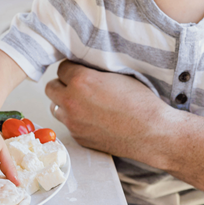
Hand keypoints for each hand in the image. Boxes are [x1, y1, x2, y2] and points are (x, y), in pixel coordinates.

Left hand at [45, 60, 168, 159]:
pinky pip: (67, 124)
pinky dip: (74, 119)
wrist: (153, 133)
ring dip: (63, 103)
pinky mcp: (77, 136)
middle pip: (50, 87)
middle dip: (62, 84)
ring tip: (81, 102)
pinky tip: (91, 118)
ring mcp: (72, 122)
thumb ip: (94, 70)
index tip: (79, 70)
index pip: (61, 68)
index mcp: (81, 81)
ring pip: (54, 107)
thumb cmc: (141, 103)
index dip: (72, 68)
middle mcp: (71, 101)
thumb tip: (83, 67)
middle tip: (75, 85)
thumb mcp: (117, 75)